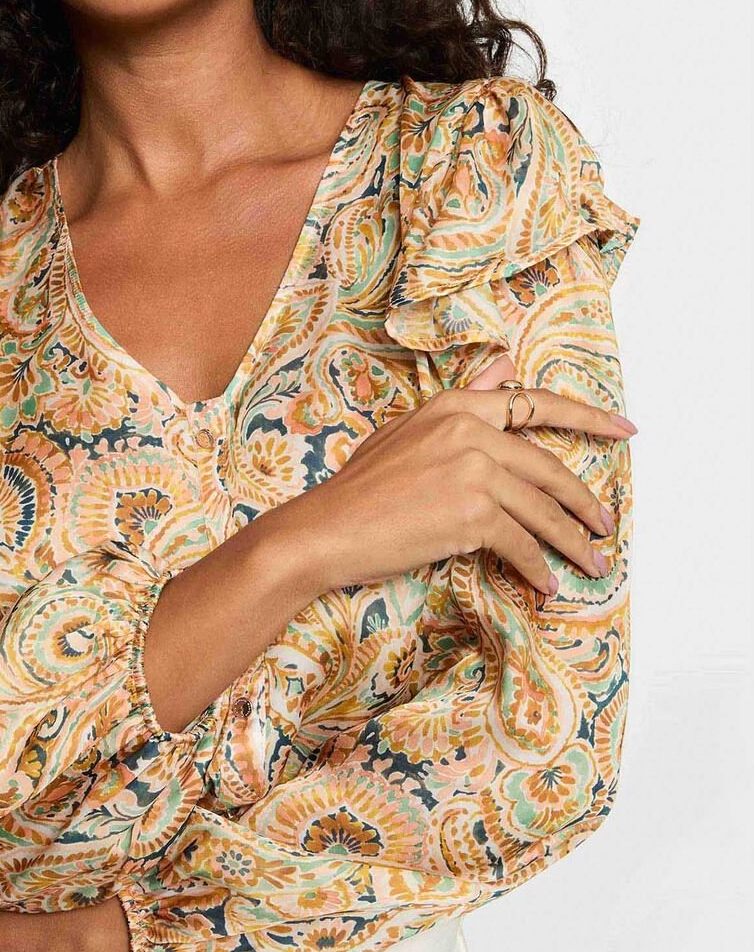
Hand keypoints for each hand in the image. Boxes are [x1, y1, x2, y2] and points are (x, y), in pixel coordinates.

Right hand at [285, 353, 636, 598]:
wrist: (326, 529)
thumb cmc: (361, 487)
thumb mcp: (409, 430)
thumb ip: (463, 400)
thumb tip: (504, 366)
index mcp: (455, 405)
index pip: (535, 403)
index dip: (588, 417)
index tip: (625, 430)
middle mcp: (469, 430)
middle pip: (548, 468)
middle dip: (584, 503)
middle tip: (605, 525)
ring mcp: (473, 470)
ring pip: (543, 511)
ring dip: (572, 544)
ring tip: (592, 564)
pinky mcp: (472, 513)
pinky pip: (521, 544)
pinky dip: (537, 569)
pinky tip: (545, 585)